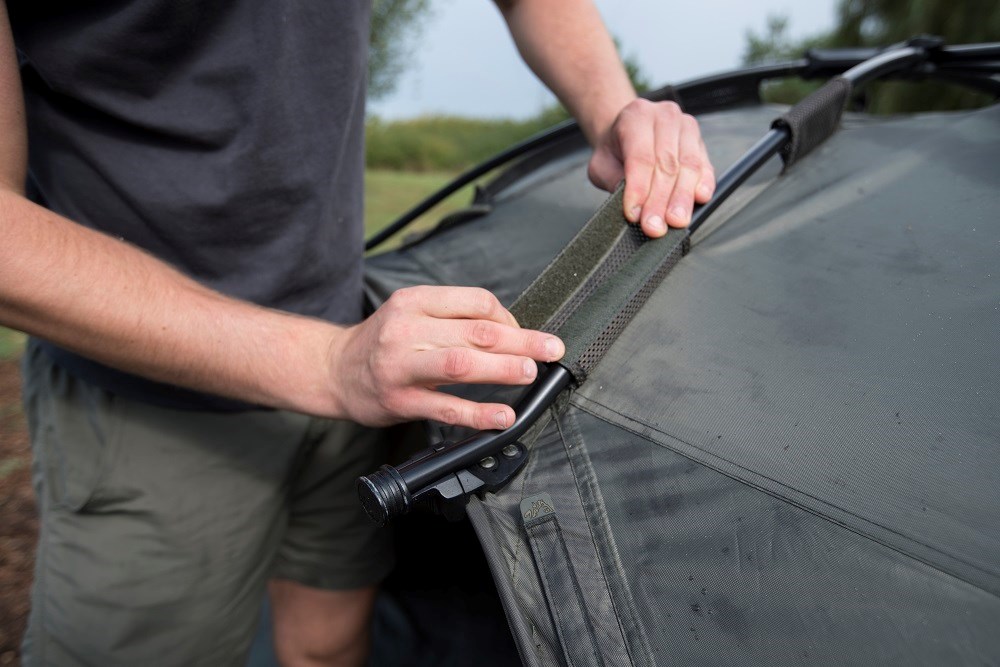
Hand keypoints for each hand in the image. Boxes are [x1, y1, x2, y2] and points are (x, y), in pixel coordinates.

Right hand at [332, 286, 564, 429]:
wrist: (333, 370)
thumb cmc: (382, 342)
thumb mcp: (412, 314)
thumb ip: (453, 318)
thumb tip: (511, 329)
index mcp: (414, 301)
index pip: (475, 301)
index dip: (508, 317)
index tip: (524, 333)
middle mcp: (406, 329)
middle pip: (475, 331)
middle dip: (520, 341)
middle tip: (549, 349)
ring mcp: (401, 366)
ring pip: (461, 364)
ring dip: (502, 369)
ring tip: (529, 374)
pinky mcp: (399, 401)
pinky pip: (446, 408)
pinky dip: (479, 413)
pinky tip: (502, 417)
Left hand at [587, 99, 715, 237]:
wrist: (628, 131)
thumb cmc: (615, 149)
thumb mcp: (601, 164)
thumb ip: (613, 180)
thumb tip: (634, 204)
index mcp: (636, 116)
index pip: (641, 157)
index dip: (639, 189)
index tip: (635, 215)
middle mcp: (664, 117)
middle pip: (666, 163)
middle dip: (660, 200)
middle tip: (656, 226)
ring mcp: (686, 127)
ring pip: (688, 165)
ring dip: (682, 197)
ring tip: (676, 221)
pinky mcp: (700, 143)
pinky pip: (705, 165)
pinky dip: (704, 184)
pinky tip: (700, 199)